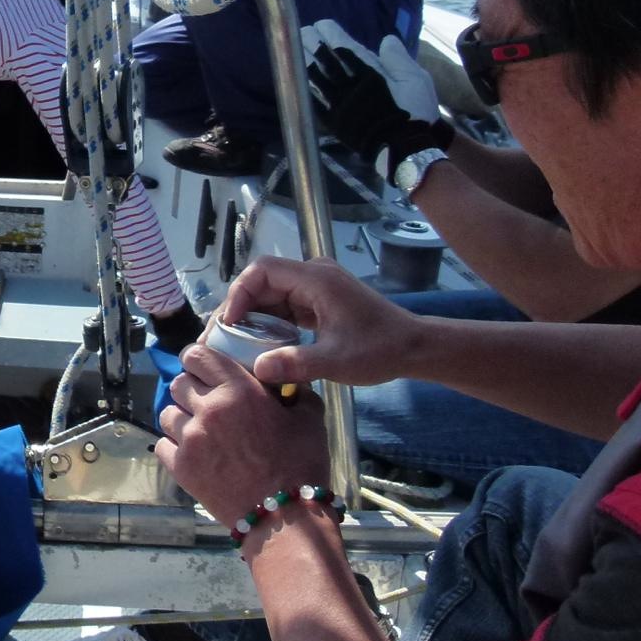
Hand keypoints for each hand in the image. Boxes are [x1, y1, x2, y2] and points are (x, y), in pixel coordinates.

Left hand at [155, 339, 332, 527]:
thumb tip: (286, 380)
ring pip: (167, 414)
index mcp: (238, 389)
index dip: (197, 360)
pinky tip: (194, 453)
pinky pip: (162, 444)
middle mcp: (208, 409)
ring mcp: (190, 439)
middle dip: (191, 389)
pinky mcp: (180, 467)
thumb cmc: (301, 466)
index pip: (197, 355)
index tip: (204, 368)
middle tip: (207, 403)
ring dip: (181, 418)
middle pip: (178, 384)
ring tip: (201, 431)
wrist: (284, 519)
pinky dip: (175, 446)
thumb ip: (295, 391)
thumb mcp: (309, 419)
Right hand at [215, 256, 417, 391]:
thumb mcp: (336, 361)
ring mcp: (317, 287)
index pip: (262, 270)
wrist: (415, 348)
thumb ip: (296, 364)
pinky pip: (285, 305)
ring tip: (238, 344)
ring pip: (272, 294)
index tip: (230, 323)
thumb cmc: (380, 350)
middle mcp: (314, 275)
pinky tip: (263, 345)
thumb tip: (258, 370)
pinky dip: (271, 322)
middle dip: (242, 308)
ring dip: (255, 317)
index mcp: (316, 279)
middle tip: (225, 338)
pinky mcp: (320, 301)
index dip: (239, 293)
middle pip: (263, 282)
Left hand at [302, 19, 447, 169]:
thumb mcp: (416, 79)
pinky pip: (315, 102)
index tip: (320, 25)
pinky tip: (297, 81)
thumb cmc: (414, 112)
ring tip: (294, 51)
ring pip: (316, 79)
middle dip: (312, 44)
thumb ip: (398, 59)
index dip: (330, 35)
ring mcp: (339, 104)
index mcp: (368, 73)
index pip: (344, 48)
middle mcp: (349, 86)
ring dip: (305, 63)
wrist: (404, 148)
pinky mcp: (334, 122)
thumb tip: (386, 39)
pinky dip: (306, 90)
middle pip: (325, 61)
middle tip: (302, 32)